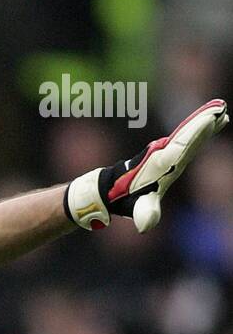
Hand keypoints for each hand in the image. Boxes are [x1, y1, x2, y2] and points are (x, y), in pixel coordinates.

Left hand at [65, 98, 227, 232]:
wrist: (113, 189)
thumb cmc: (127, 199)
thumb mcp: (138, 208)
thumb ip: (144, 213)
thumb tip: (145, 225)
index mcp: (160, 164)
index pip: (180, 147)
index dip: (194, 134)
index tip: (208, 120)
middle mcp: (165, 154)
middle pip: (186, 135)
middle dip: (202, 122)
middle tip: (219, 108)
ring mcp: (167, 151)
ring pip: (188, 133)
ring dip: (204, 121)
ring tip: (221, 109)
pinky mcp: (170, 152)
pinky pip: (188, 136)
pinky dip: (201, 127)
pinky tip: (216, 121)